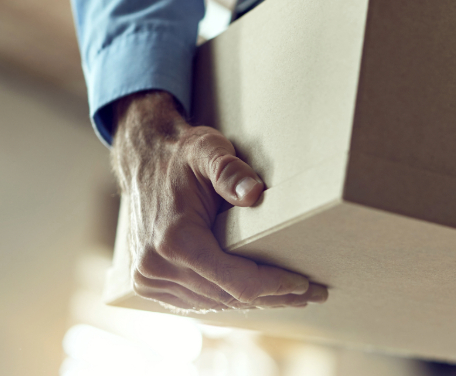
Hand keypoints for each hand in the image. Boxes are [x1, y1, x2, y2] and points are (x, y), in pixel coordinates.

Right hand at [112, 90, 326, 312]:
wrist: (143, 159)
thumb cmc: (181, 154)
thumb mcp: (208, 150)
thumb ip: (230, 171)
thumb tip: (254, 193)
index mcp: (174, 240)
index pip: (235, 281)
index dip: (273, 286)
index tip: (304, 285)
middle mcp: (156, 266)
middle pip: (228, 297)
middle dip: (273, 297)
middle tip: (312, 294)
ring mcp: (149, 278)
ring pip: (214, 304)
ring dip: (254, 302)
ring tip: (292, 298)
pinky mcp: (149, 281)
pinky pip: (197, 301)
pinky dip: (227, 299)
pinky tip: (256, 295)